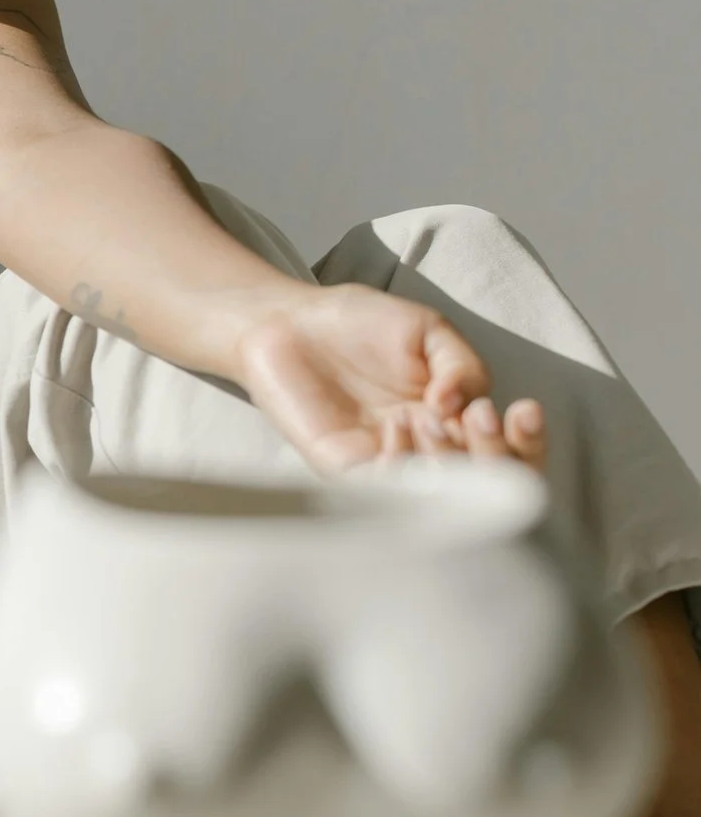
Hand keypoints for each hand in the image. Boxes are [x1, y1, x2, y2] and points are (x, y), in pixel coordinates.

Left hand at [231, 285, 546, 474]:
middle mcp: (427, 450)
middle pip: (483, 485)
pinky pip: (385, 492)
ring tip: (426, 416)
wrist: (287, 320)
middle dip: (492, 456)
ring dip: (447, 460)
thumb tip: (465, 408)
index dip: (528, 444)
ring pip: (438, 496)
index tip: (524, 412)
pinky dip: (402, 466)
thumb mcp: (428, 332)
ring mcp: (387, 463)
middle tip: (475, 416)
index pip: (509, 452)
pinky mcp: (345, 471)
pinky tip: (397, 428)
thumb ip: (462, 367)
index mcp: (456, 419)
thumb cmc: (357, 324)